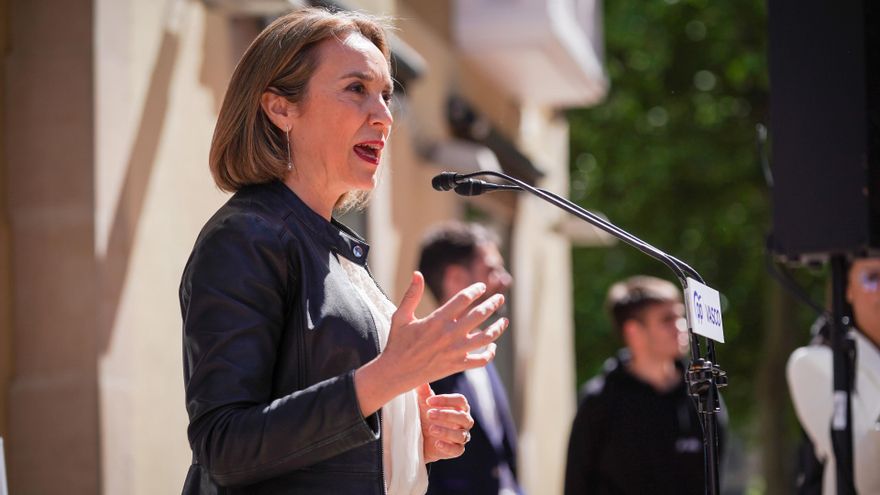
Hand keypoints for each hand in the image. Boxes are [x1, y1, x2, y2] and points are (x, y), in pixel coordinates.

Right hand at [388, 272, 507, 387]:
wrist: (396, 373)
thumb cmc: (397, 343)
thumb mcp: (401, 316)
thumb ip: (411, 295)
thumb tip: (417, 273)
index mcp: (437, 320)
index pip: (463, 299)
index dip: (475, 290)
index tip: (482, 286)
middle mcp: (449, 334)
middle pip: (479, 314)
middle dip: (492, 304)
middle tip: (500, 298)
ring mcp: (455, 351)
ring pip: (485, 337)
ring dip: (497, 328)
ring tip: (504, 321)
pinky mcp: (457, 365)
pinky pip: (481, 360)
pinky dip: (490, 353)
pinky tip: (492, 345)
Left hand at [416, 384, 473, 462]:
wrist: (420, 439)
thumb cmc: (426, 417)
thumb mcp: (424, 404)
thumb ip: (424, 392)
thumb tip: (420, 381)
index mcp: (459, 407)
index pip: (460, 400)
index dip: (446, 400)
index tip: (429, 400)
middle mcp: (464, 421)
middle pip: (462, 417)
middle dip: (445, 415)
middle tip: (429, 414)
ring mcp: (462, 436)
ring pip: (461, 434)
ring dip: (446, 431)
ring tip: (431, 429)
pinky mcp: (456, 450)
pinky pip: (457, 450)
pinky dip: (448, 447)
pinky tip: (437, 443)